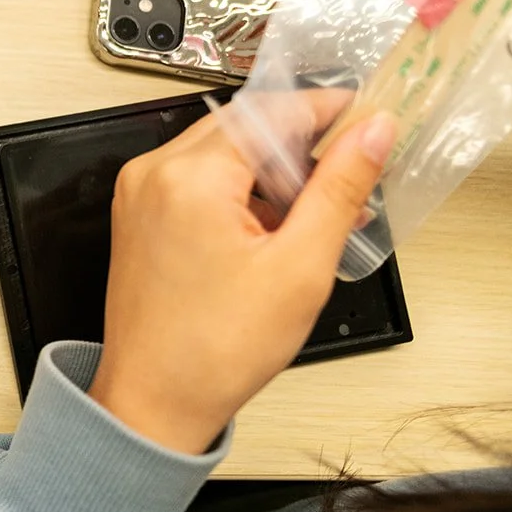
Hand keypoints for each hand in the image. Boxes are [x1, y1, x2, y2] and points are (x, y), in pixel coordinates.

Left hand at [88, 100, 395, 454]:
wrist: (153, 402)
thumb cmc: (214, 351)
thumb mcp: (300, 267)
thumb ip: (339, 187)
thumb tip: (371, 132)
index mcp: (190, 177)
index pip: (271, 112)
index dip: (327, 110)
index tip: (366, 116)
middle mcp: (154, 173)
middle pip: (245, 127)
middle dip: (303, 145)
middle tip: (353, 170)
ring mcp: (141, 194)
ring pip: (223, 153)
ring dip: (274, 172)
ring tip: (324, 213)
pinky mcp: (139, 216)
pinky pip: (198, 180)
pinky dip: (241, 192)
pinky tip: (280, 227)